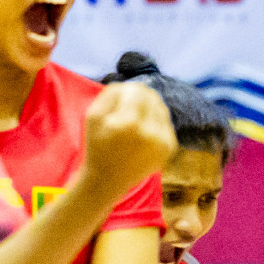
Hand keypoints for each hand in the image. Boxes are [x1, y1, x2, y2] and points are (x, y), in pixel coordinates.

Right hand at [76, 83, 177, 205]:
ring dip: (149, 109)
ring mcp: (164, 141)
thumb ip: (112, 93)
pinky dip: (155, 123)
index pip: (139, 90)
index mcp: (130, 122)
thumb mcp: (93, 115)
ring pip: (162, 108)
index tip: (120, 97)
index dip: (129, 89)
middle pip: (153, 97)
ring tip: (133, 120)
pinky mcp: (170, 148)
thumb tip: (131, 84)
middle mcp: (151, 132)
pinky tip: (142, 132)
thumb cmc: (97, 145)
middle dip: (141, 97)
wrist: (108, 179)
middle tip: (127, 107)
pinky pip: (166, 123)